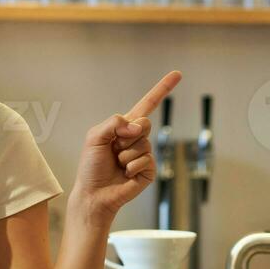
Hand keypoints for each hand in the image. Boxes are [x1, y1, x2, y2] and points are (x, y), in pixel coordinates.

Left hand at [71, 71, 181, 225]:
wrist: (94, 194)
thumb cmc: (91, 166)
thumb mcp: (95, 137)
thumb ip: (113, 123)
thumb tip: (137, 127)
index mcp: (124, 127)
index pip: (148, 104)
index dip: (162, 89)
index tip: (178, 74)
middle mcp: (137, 138)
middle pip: (145, 123)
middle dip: (128, 135)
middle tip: (115, 148)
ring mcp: (145, 154)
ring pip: (143, 144)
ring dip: (126, 154)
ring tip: (117, 164)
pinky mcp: (149, 170)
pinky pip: (146, 160)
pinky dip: (132, 166)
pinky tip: (125, 174)